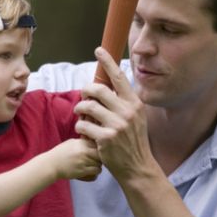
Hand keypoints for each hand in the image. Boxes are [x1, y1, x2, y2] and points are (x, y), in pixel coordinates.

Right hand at [50, 138, 101, 179]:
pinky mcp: (83, 170)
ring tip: (93, 165)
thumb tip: (94, 139)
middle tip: (97, 159)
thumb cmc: (60, 153)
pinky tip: (91, 171)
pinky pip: (96, 171)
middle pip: (101, 153)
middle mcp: (84, 151)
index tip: (99, 150)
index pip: (98, 143)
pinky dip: (96, 171)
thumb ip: (83, 142)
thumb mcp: (72, 143)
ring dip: (98, 165)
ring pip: (100, 163)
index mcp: (81, 143)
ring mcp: (84, 161)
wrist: (51, 164)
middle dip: (101, 156)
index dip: (100, 147)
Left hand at [74, 47, 154, 179]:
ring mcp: (116, 125)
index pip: (119, 77)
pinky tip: (83, 131)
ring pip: (87, 106)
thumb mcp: (136, 118)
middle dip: (85, 91)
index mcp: (134, 103)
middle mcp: (127, 112)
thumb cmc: (133, 141)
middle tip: (83, 96)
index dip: (108, 61)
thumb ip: (123, 102)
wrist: (137, 166)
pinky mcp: (105, 138)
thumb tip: (107, 86)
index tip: (99, 50)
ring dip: (79, 109)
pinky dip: (79, 126)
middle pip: (97, 90)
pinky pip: (83, 125)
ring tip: (81, 114)